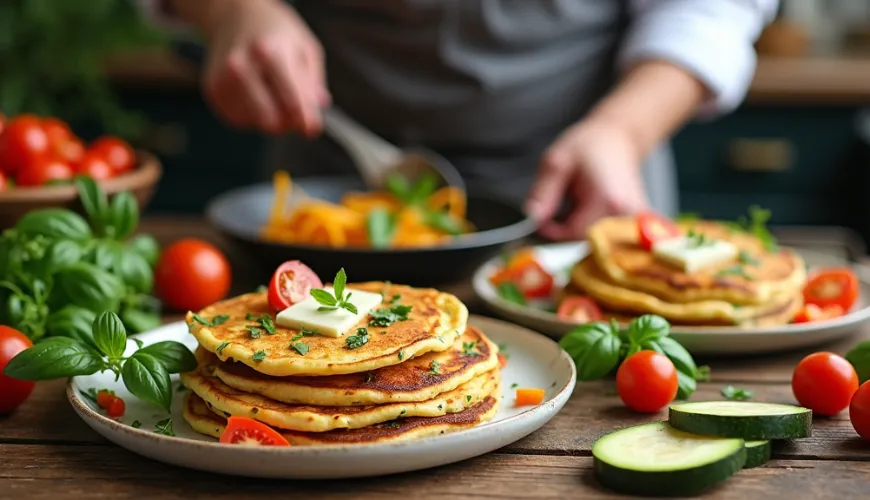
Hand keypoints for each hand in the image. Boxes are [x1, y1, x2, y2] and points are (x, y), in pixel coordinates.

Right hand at [200, 0, 328, 135]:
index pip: (292, 101)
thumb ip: (313, 81)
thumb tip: (318, 108)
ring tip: (272, 95)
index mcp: (269, 52)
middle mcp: (241, 66)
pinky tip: (254, 95)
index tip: (311, 130)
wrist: (233, 16)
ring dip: (270, 119)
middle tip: (294, 113)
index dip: (306, 121)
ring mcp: (223, 79)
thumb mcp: (305, 47)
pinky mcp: (213, 90)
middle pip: (271, 121)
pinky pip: (239, 121)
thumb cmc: (274, 32)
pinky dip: (251, 115)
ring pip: (255, 124)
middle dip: (287, 123)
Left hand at [524, 119, 649, 240]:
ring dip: (579, 229)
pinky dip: (592, 228)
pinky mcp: (635, 222)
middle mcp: (625, 214)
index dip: (552, 230)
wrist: (621, 137)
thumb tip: (532, 219)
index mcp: (607, 200)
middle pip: (586, 241)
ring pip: (596, 240)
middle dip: (566, 232)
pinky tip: (590, 209)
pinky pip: (607, 236)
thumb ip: (543, 192)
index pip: (572, 234)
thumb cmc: (590, 144)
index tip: (541, 219)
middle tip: (560, 209)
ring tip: (578, 203)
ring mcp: (634, 219)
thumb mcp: (557, 162)